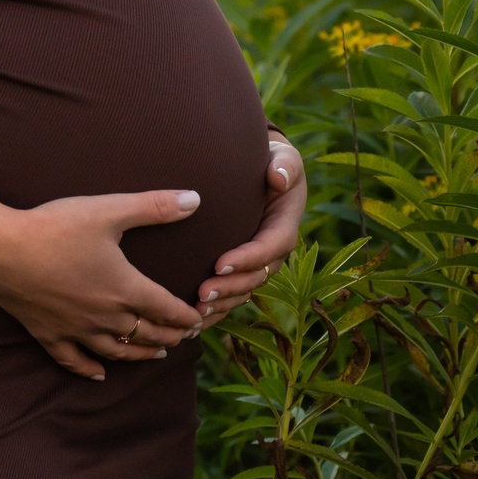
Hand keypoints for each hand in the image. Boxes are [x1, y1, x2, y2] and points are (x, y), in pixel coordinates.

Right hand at [0, 183, 207, 380]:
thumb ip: (154, 207)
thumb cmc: (56, 228)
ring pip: (117, 351)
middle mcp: (106, 316)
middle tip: (184, 338)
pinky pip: (74, 361)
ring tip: (156, 355)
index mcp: (125, 288)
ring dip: (140, 354)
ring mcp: (77, 329)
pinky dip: (90, 369)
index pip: (166, 309)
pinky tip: (100, 374)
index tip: (200, 320)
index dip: (186, 316)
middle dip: (169, 337)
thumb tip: (195, 199)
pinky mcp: (49, 334)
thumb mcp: (109, 210)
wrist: (1, 250)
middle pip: (146, 334)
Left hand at [195, 134, 305, 328]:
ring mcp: (258, 264)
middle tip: (201, 294)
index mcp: (284, 226)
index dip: (247, 259)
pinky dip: (215, 310)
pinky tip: (192, 321)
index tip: (219, 264)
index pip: (269, 247)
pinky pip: (231, 295)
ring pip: (242, 292)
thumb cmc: (273, 161)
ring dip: (221, 304)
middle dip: (229, 289)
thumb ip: (285, 165)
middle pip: (254, 277)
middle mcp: (273, 251)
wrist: (263, 171)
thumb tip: (279, 178)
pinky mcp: (243, 270)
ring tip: (195, 311)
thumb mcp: (284, 157)